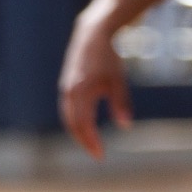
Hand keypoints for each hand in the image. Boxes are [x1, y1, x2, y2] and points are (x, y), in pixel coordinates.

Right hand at [58, 12, 131, 159]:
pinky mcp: (66, 86)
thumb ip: (121, 104)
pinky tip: (86, 126)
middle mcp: (69, 93)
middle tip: (96, 154)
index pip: (83, 125)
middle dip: (83, 141)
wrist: (91, 36)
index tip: (100, 155)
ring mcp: (65, 89)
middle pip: (72, 125)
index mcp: (81, 92)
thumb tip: (125, 127)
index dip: (91, 142)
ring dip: (78, 132)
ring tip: (91, 143)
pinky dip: (75, 121)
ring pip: (68, 118)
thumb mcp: (118, 81)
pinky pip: (68, 109)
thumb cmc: (108, 58)